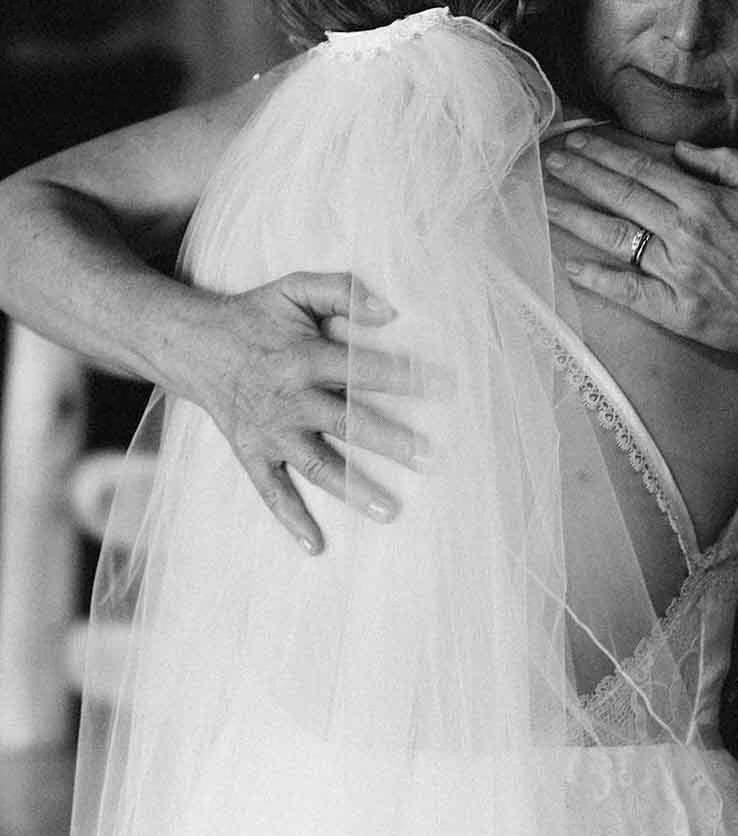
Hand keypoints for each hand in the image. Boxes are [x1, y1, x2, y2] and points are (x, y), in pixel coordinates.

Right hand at [194, 272, 429, 551]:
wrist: (194, 345)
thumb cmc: (256, 315)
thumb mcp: (294, 289)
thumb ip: (343, 290)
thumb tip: (391, 311)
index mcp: (303, 357)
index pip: (361, 369)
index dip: (403, 377)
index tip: (445, 388)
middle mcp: (288, 399)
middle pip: (346, 423)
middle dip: (390, 440)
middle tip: (429, 458)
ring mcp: (270, 432)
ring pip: (317, 465)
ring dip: (353, 489)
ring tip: (391, 511)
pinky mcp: (252, 454)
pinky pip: (272, 492)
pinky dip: (291, 520)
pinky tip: (316, 546)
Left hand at [543, 132, 737, 361]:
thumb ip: (723, 164)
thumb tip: (683, 149)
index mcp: (702, 201)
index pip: (641, 170)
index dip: (604, 154)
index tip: (578, 142)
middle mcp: (682, 232)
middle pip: (620, 196)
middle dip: (581, 175)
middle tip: (550, 161)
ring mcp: (674, 271)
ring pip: (615, 237)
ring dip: (577, 217)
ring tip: (547, 202)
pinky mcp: (673, 308)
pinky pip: (626, 290)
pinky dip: (596, 277)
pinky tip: (569, 265)